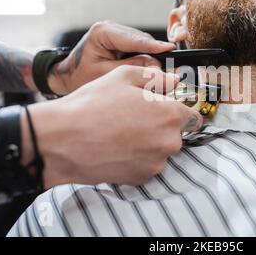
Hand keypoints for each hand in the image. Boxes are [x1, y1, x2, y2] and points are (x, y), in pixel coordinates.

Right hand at [21, 65, 203, 187]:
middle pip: (176, 134)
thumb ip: (156, 77)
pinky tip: (118, 148)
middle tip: (135, 119)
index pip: (193, 117)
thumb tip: (174, 80)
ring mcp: (156, 163)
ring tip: (122, 133)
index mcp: (169, 114)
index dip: (179, 111)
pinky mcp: (141, 178)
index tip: (168, 110)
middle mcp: (169, 142)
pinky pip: (148, 165)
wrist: (62, 140)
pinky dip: (138, 158)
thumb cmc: (92, 105)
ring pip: (161, 150)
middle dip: (162, 126)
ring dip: (150, 143)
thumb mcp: (124, 77)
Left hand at [47, 21, 175, 94]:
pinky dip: (144, 58)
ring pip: (144, 44)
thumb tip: (156, 65)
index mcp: (103, 32)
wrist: (68, 75)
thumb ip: (131, 68)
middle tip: (165, 72)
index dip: (154, 45)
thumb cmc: (81, 76)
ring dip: (149, 58)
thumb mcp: (106, 74)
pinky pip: (140, 48)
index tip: (170, 48)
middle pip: (142, 41)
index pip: (134, 39)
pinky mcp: (122, 39)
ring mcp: (118, 32)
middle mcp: (112, 27)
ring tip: (153, 74)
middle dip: (153, 55)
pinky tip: (146, 70)